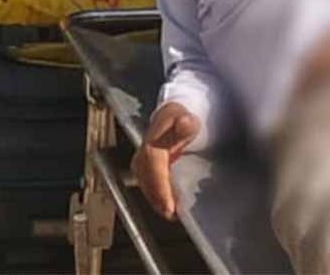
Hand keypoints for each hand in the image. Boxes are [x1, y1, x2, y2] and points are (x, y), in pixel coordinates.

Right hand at [131, 102, 199, 219]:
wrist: (174, 117)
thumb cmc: (182, 118)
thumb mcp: (187, 117)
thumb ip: (186, 122)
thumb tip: (184, 121)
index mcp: (153, 140)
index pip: (153, 164)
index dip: (159, 185)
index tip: (169, 203)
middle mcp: (143, 153)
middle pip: (146, 179)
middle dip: (157, 198)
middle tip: (171, 213)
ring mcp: (141, 162)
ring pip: (145, 185)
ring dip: (156, 201)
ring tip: (170, 213)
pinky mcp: (144, 170)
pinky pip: (148, 186)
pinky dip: (156, 198)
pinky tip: (166, 206)